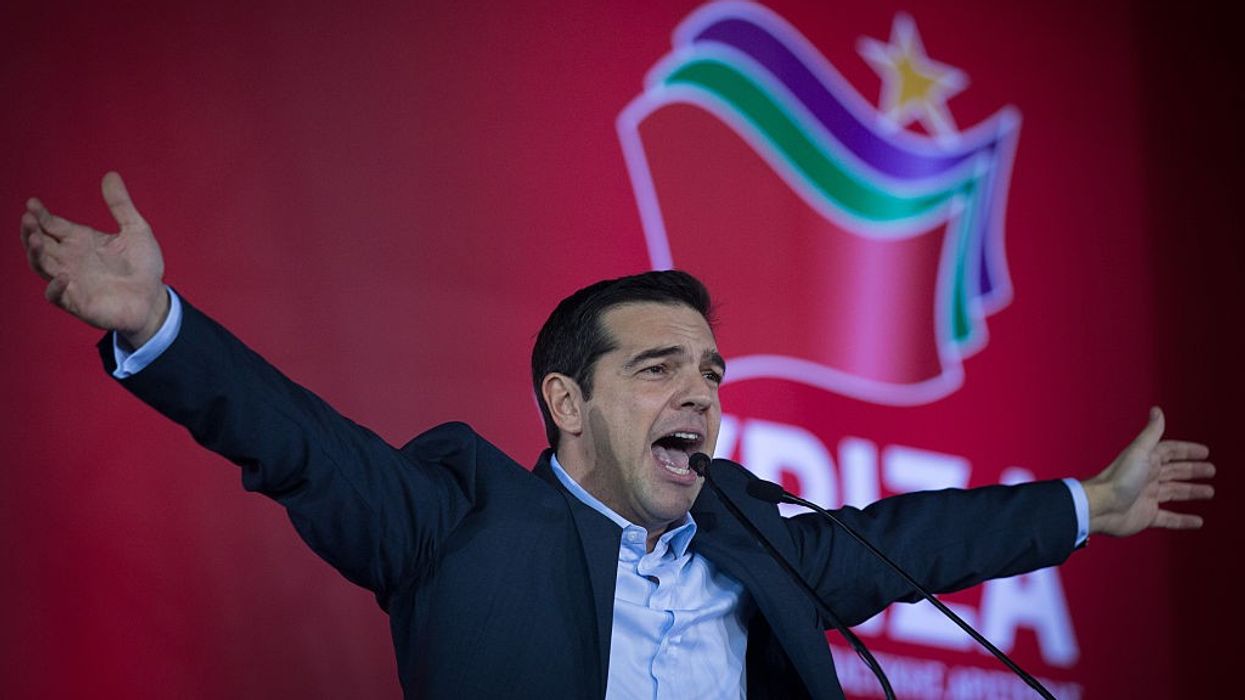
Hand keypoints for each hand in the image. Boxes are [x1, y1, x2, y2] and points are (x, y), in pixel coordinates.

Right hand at [21, 172, 167, 346]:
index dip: (40, 215)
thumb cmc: (143, 266)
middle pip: (40, 243)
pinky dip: (56, 287)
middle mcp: (71, 259)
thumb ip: (121, 205)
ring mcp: (72, 281)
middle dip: (31, 231)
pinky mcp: (78, 302)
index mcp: (81, 241)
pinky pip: (57, 296)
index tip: (32, 203)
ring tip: (37, 239)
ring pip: (42, 266)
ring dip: (36, 253)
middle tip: (28, 218)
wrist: (154, 298)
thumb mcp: (136, 230)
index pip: (52, 225)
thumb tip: (111, 174)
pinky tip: (63, 276)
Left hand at [1082, 407, 1214, 536]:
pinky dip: (1184, 520)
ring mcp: (1147, 497)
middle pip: (1175, 472)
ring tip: (1209, 492)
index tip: (1205, 452)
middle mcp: (1147, 478)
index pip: (1170, 452)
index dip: (1187, 451)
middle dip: (1192, 470)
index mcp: (1146, 461)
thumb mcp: (1139, 452)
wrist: (1101, 507)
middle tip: (1211, 470)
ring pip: (1175, 492)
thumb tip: (1157, 409)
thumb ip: (1151, 433)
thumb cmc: (1118, 478)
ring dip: (1191, 492)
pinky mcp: (1147, 516)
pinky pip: (1170, 518)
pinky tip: (1197, 522)